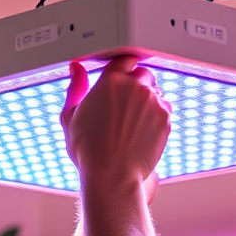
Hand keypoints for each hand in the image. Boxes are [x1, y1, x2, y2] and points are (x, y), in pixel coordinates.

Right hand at [61, 56, 170, 194]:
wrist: (112, 175)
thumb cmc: (89, 151)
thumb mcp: (70, 117)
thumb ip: (75, 88)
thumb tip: (76, 69)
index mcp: (110, 82)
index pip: (124, 60)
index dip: (123, 69)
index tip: (121, 79)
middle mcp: (134, 87)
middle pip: (143, 73)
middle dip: (137, 84)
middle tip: (127, 104)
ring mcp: (153, 102)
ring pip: (156, 91)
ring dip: (148, 100)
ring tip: (134, 121)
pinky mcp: (165, 118)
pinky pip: (165, 108)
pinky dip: (157, 115)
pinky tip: (143, 130)